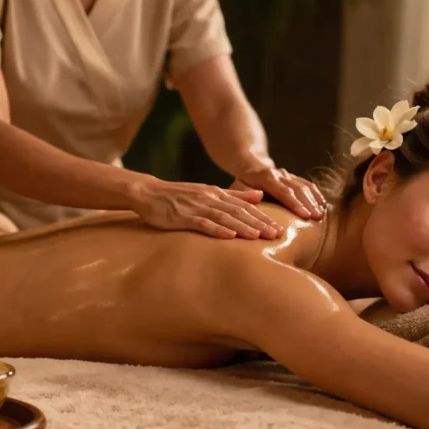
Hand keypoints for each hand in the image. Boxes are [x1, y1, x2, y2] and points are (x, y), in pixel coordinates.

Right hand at [130, 178, 283, 239]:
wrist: (149, 193)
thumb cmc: (179, 196)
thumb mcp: (208, 192)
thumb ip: (234, 194)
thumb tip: (259, 196)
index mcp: (217, 193)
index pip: (245, 206)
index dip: (263, 217)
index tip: (279, 229)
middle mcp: (210, 198)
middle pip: (239, 212)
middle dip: (259, 223)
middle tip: (277, 235)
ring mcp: (196, 207)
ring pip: (224, 217)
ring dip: (242, 226)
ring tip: (258, 236)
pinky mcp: (182, 217)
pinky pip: (202, 223)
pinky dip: (217, 229)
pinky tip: (229, 236)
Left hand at [232, 166, 326, 219]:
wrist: (251, 166)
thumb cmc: (242, 182)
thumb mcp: (237, 187)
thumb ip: (245, 194)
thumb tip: (258, 199)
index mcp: (266, 177)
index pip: (284, 192)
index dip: (295, 204)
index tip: (306, 216)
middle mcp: (280, 174)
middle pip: (298, 189)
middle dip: (309, 204)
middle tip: (317, 218)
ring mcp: (289, 175)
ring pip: (305, 186)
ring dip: (314, 200)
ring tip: (322, 215)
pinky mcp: (294, 178)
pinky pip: (308, 185)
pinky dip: (316, 195)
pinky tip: (323, 206)